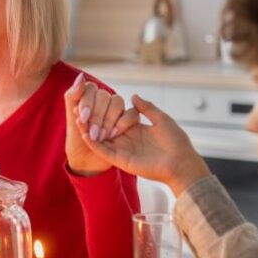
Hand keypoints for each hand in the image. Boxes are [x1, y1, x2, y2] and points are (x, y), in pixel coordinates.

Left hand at [64, 73, 131, 174]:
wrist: (87, 160)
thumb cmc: (77, 140)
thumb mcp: (72, 120)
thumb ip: (73, 97)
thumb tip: (81, 76)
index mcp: (88, 96)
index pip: (91, 89)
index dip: (87, 102)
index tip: (82, 118)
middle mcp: (103, 100)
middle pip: (105, 96)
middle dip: (97, 115)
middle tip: (92, 132)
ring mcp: (117, 109)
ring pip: (117, 102)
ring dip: (108, 119)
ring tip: (101, 136)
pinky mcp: (129, 120)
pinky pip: (132, 113)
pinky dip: (123, 123)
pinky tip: (113, 134)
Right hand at [78, 94, 210, 195]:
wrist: (181, 162)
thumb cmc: (176, 142)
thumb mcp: (161, 119)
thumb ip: (146, 108)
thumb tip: (133, 95)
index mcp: (136, 129)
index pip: (115, 117)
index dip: (104, 110)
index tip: (93, 100)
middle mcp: (126, 139)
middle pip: (105, 128)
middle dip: (92, 119)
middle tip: (79, 108)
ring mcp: (122, 150)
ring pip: (101, 139)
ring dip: (89, 130)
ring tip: (77, 118)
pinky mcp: (120, 160)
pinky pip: (104, 151)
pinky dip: (93, 143)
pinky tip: (84, 133)